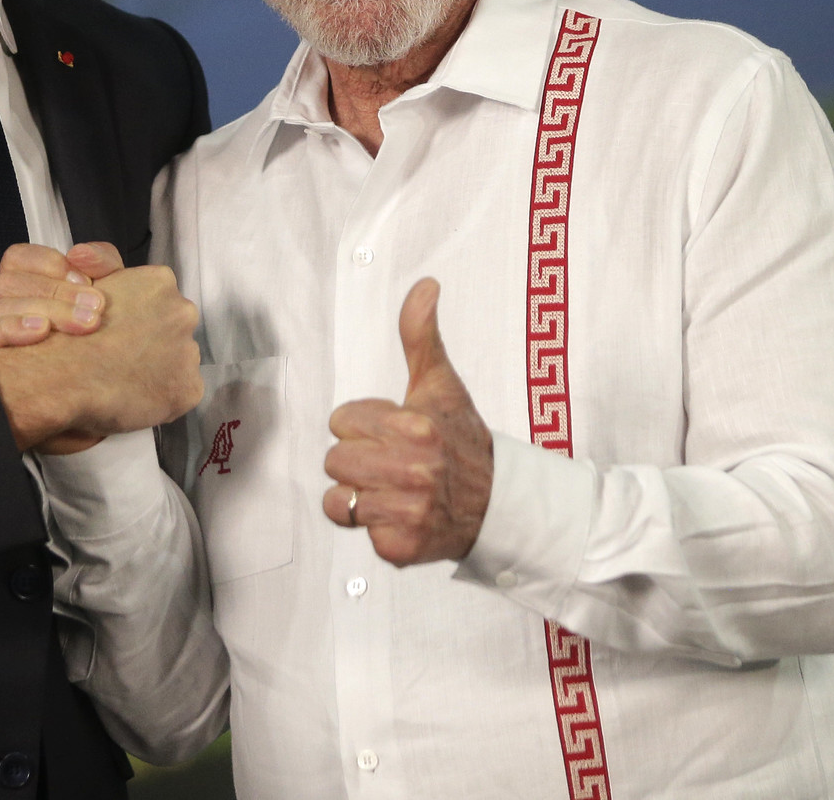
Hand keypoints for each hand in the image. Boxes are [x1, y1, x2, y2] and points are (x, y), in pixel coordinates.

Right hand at [0, 242, 124, 349]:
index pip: (18, 257)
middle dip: (57, 292)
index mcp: (20, 279)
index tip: (86, 281)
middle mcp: (0, 300)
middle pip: (11, 282)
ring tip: (80, 324)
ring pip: (2, 306)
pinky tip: (42, 331)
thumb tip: (79, 252)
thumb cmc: (92, 325)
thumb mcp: (106, 287)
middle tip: (94, 309)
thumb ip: (100, 262)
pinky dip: (14, 329)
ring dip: (45, 310)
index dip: (51, 264)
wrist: (97, 376)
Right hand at [0, 251, 203, 452]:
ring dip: (158, 369)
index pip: (158, 301)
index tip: (117, 333)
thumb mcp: (84, 279)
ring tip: (122, 381)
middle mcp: (183, 312)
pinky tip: (133, 399)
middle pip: (172, 328)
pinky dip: (161, 399)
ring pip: (178, 361)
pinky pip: (178, 394)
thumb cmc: (66, 330)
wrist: (63, 375)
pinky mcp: (188, 388)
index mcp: (160, 281)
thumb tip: (89, 259)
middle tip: (119, 358)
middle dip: (153, 341)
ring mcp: (189, 352)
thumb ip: (103, 268)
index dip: (137, 319)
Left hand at [322, 279, 493, 565]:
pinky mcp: (402, 547)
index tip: (395, 431)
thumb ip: (421, 334)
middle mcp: (412, 470)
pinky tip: (401, 515)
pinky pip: (356, 531)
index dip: (365, 425)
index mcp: (415, 427)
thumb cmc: (462, 440)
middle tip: (394, 461)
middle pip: (334, 459)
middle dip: (359, 459)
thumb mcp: (441, 384)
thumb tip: (425, 285)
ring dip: (360, 496)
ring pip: (337, 498)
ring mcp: (408, 511)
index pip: (342, 421)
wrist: (499, 503)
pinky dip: (374, 528)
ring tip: (393, 489)